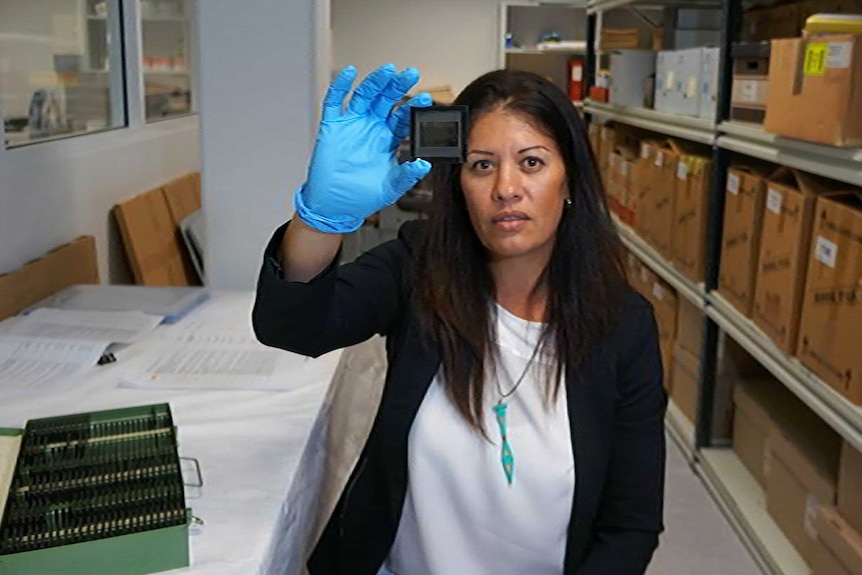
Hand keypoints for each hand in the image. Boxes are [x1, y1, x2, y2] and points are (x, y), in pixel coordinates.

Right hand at [295, 64, 432, 233]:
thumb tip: (424, 164)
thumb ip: (408, 176)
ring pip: (365, 95)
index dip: (414, 107)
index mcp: (388, 139)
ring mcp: (352, 124)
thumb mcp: (391, 188)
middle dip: (398, 86)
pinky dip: (341, 86)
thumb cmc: (363, 196)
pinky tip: (350, 73)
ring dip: (376, 82)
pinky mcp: (332, 126)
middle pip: (387, 100)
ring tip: (387, 70)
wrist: (336, 206)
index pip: (403, 117)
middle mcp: (372, 127)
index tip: (426, 98)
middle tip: (410, 74)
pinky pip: (335, 101)